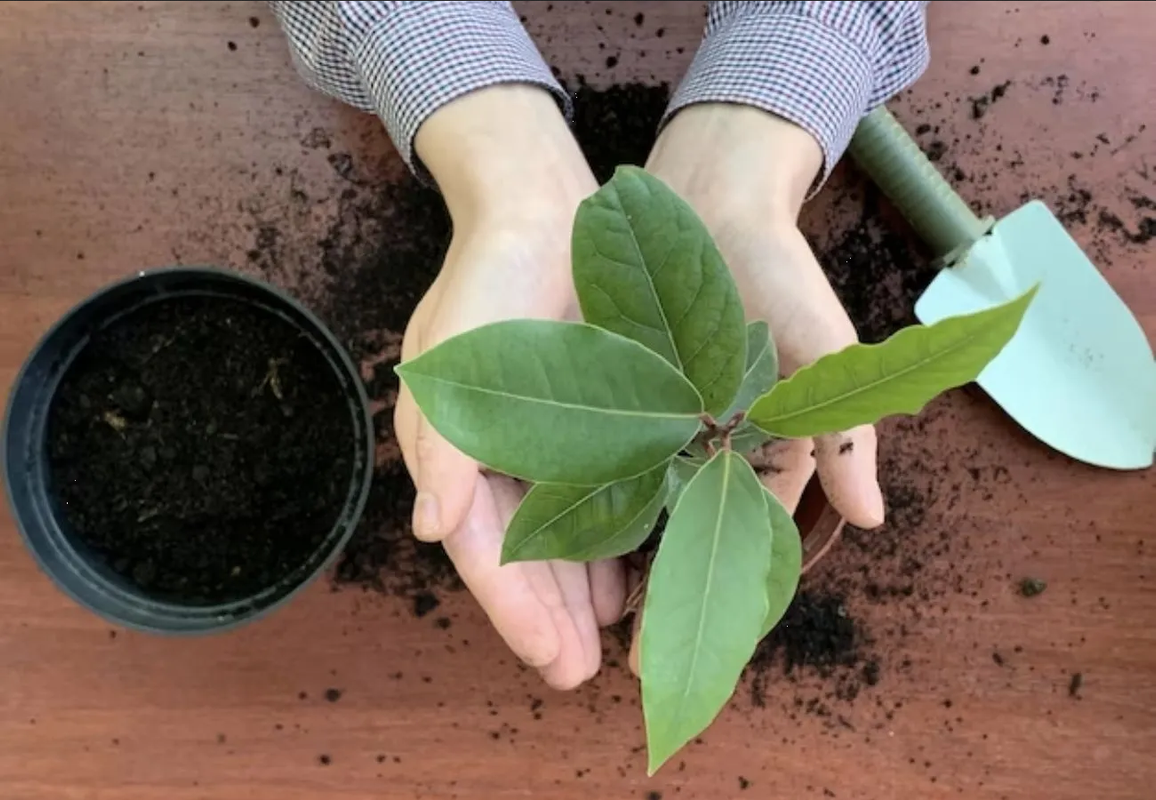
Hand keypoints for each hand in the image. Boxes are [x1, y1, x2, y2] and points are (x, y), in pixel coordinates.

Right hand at [393, 85, 625, 689]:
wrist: (537, 209)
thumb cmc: (487, 280)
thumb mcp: (450, 359)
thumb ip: (443, 448)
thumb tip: (432, 530)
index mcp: (454, 452)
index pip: (484, 553)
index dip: (516, 612)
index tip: (554, 663)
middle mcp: (496, 456)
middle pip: (524, 558)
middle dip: (550, 618)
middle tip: (583, 673)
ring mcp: (541, 441)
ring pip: (561, 536)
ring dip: (579, 589)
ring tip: (610, 637)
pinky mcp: (586, 420)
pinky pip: (598, 496)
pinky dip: (610, 537)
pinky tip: (629, 573)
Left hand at [626, 103, 886, 672]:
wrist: (710, 194)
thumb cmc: (776, 266)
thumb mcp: (821, 343)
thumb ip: (845, 428)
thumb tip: (870, 520)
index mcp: (768, 443)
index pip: (746, 536)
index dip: (717, 596)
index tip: (676, 652)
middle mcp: (716, 443)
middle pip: (685, 538)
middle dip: (656, 596)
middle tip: (618, 658)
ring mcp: (667, 420)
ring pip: (640, 509)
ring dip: (614, 560)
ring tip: (580, 618)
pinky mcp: (622, 391)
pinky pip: (602, 457)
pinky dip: (583, 496)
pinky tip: (553, 538)